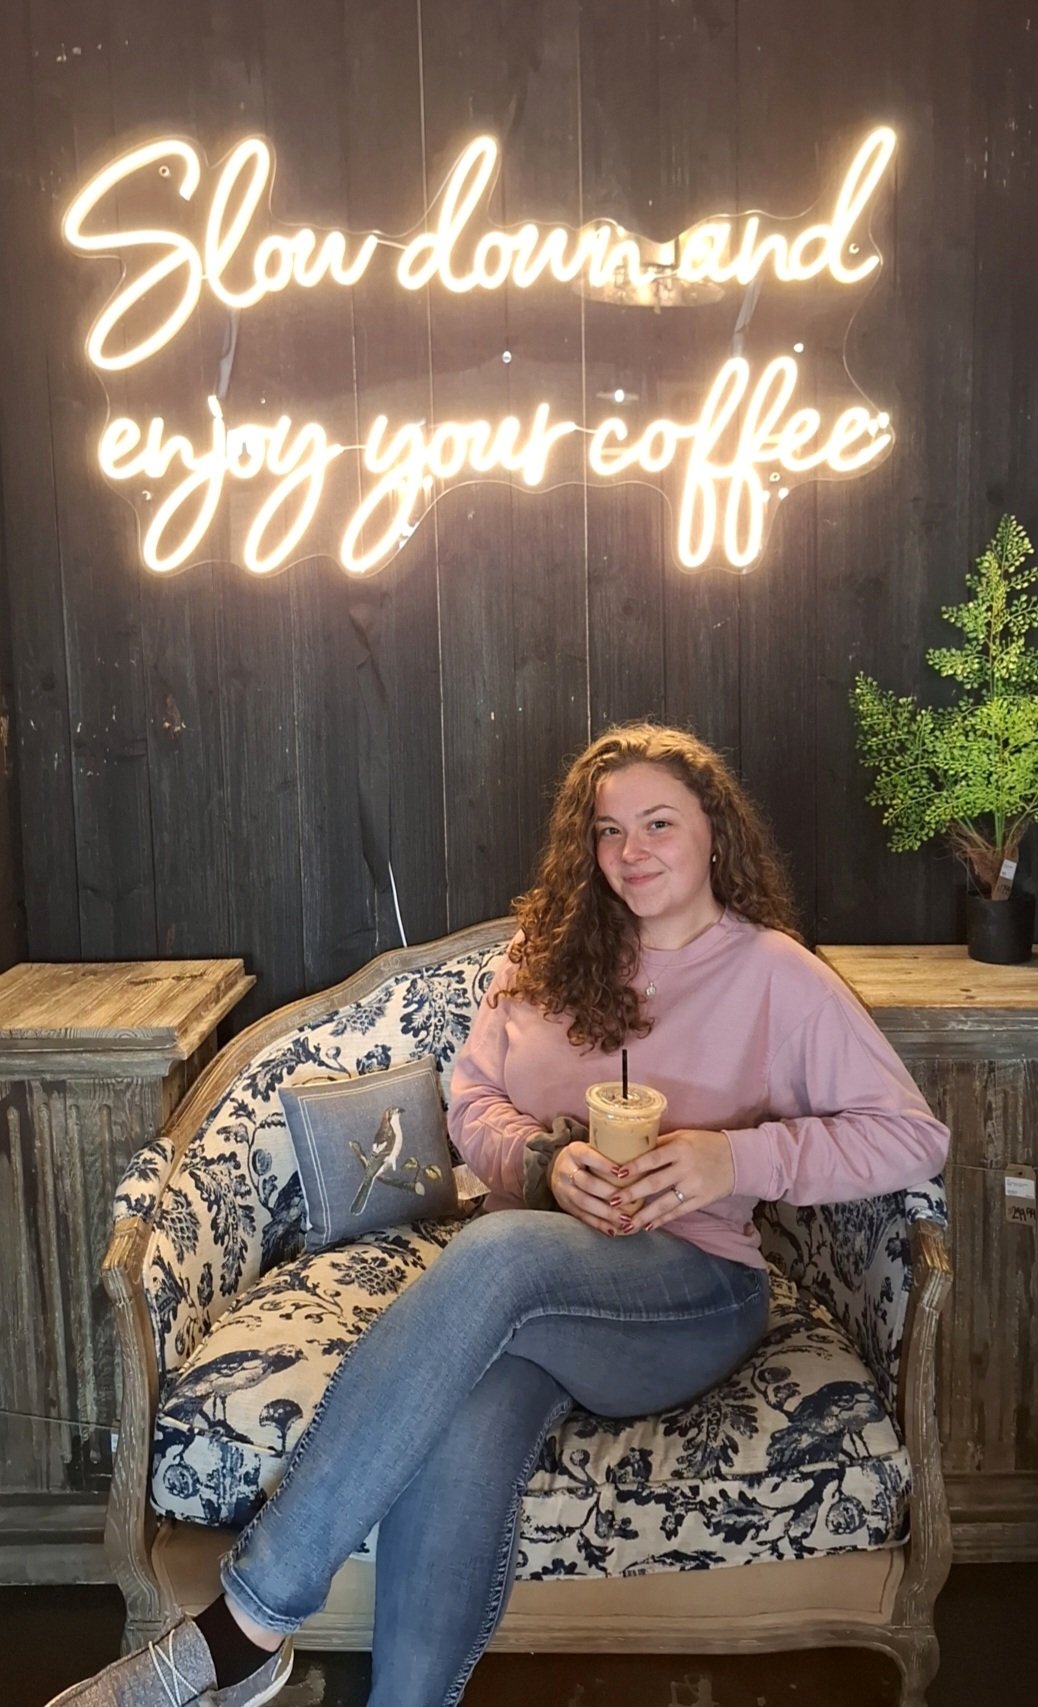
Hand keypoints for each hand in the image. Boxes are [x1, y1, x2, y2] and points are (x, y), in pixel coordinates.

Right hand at [549, 1140, 629, 1235]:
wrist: (559, 1168)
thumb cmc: (587, 1158)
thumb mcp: (593, 1148)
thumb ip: (612, 1150)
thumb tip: (646, 1149)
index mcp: (574, 1152)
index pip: (588, 1156)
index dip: (604, 1165)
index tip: (622, 1173)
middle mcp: (566, 1170)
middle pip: (588, 1183)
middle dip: (610, 1194)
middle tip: (630, 1202)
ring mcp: (564, 1190)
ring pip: (585, 1203)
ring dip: (606, 1213)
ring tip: (625, 1219)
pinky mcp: (566, 1206)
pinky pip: (583, 1217)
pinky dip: (599, 1225)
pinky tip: (614, 1230)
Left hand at [609, 1129, 735, 1234]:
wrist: (738, 1159)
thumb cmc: (706, 1143)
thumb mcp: (683, 1136)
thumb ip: (661, 1144)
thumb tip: (631, 1150)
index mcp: (680, 1148)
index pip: (653, 1158)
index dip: (634, 1166)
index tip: (616, 1174)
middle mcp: (686, 1168)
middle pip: (655, 1183)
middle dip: (632, 1193)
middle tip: (612, 1201)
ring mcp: (694, 1186)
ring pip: (665, 1203)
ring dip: (644, 1214)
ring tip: (626, 1224)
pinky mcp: (702, 1200)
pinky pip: (679, 1212)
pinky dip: (663, 1220)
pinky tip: (648, 1226)